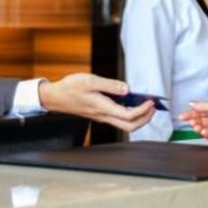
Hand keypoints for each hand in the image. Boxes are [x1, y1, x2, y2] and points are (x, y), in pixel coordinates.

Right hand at [39, 73, 154, 131]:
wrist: (55, 97)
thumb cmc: (70, 88)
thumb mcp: (91, 81)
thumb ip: (110, 85)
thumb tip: (126, 89)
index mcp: (103, 108)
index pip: (128, 116)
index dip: (143, 110)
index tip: (150, 102)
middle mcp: (104, 116)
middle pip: (130, 126)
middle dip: (145, 118)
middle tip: (152, 107)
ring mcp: (102, 117)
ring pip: (125, 124)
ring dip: (138, 117)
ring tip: (145, 104)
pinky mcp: (100, 114)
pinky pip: (118, 118)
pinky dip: (129, 113)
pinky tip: (131, 102)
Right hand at [180, 102, 207, 150]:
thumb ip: (206, 106)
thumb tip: (192, 103)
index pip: (202, 111)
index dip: (192, 113)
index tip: (183, 116)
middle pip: (202, 121)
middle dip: (194, 121)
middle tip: (188, 121)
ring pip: (205, 130)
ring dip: (199, 128)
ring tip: (196, 126)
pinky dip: (206, 135)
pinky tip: (204, 132)